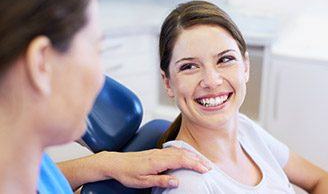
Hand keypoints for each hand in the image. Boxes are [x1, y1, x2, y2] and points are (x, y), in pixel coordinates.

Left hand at [96, 147, 210, 187]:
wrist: (116, 162)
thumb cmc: (127, 173)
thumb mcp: (142, 181)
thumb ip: (160, 180)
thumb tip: (177, 181)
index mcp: (158, 161)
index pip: (181, 160)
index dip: (195, 164)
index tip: (205, 169)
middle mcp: (159, 154)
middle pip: (183, 154)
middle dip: (197, 159)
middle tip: (209, 166)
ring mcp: (158, 151)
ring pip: (179, 151)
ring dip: (192, 155)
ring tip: (202, 160)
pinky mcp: (156, 152)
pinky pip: (173, 149)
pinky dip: (183, 152)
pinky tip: (186, 154)